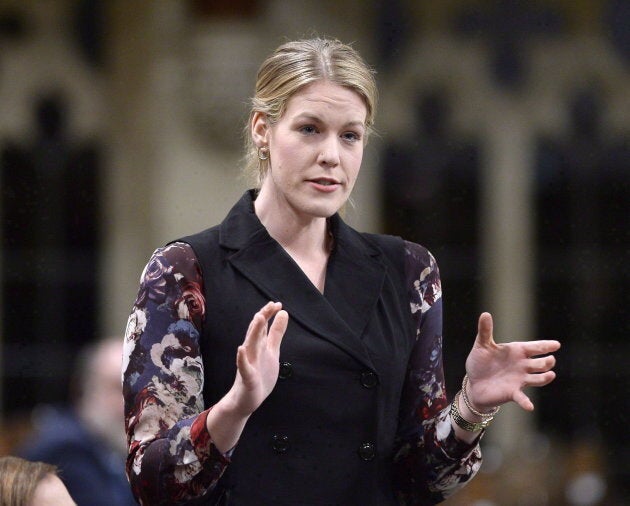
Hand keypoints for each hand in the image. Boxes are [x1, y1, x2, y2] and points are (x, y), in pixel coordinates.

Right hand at [226, 301, 288, 416]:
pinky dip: (242, 358)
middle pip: (256, 332)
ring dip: (254, 332)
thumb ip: (276, 333)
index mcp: (259, 346)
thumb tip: (283, 313)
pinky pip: (244, 367)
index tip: (277, 304)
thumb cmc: (259, 374)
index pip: (263, 327)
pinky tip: (241, 349)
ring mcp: (248, 364)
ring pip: (250, 345)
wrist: (246, 400)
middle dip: (262, 318)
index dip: (269, 315)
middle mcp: (252, 352)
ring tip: (259, 318)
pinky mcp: (247, 378)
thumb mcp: (272, 351)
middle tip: (270, 305)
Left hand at [464, 312, 560, 411]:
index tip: (556, 344)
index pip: (535, 347)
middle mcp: (522, 366)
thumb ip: (485, 331)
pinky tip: (529, 407)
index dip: (545, 346)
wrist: (474, 383)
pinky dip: (526, 402)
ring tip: (550, 375)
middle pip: (540, 364)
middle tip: (550, 359)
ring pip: (537, 379)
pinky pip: (522, 398)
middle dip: (546, 362)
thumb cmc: (481, 363)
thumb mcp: (482, 345)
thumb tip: (485, 314)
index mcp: (516, 352)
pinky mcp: (512, 393)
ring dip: (544, 378)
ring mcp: (519, 380)